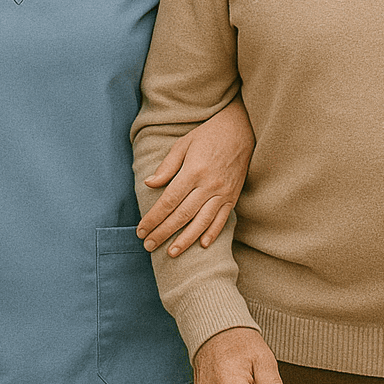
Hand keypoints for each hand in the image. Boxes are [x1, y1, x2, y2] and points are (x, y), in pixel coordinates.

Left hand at [138, 98, 253, 255]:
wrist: (241, 129)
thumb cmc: (208, 135)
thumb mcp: (183, 144)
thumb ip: (167, 166)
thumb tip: (149, 183)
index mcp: (193, 171)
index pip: (168, 201)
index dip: (153, 218)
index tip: (141, 230)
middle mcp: (208, 185)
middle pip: (182, 215)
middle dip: (164, 232)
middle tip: (149, 246)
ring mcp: (223, 192)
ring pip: (202, 221)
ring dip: (186, 239)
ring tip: (172, 253)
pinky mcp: (233, 196)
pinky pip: (223, 219)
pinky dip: (213, 233)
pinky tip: (202, 245)